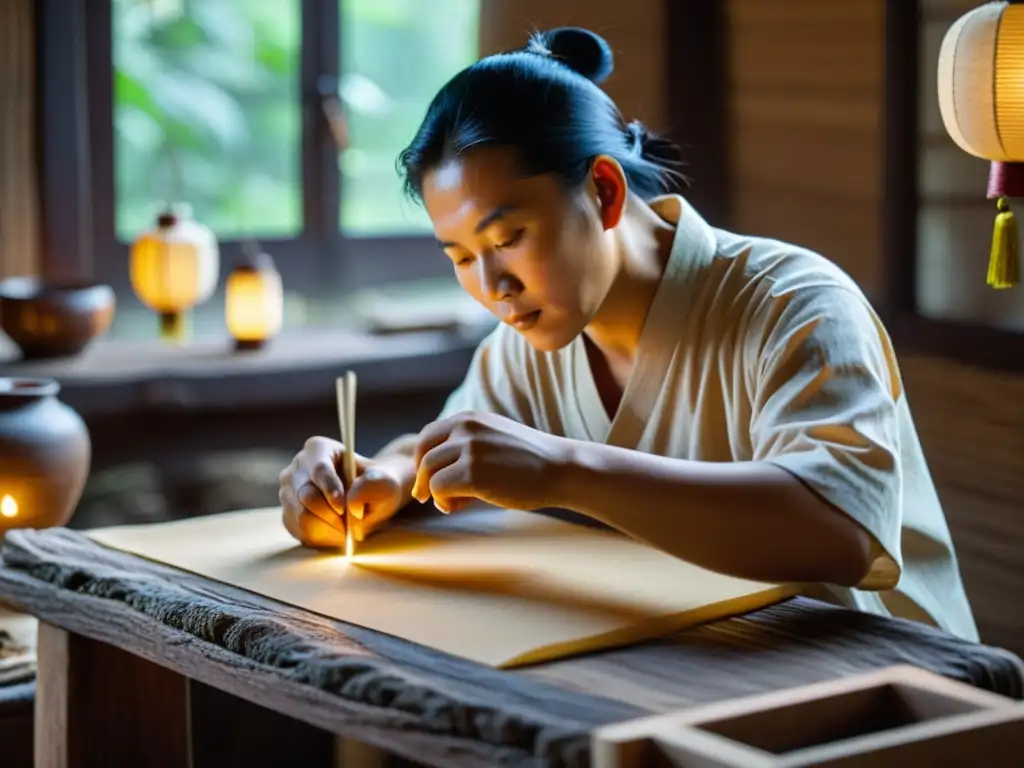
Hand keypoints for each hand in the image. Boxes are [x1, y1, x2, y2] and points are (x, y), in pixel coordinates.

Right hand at [279, 437, 405, 547]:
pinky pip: (299, 531)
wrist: (369, 496)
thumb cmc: (376, 485)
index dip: (330, 489)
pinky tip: (337, 532)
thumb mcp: (385, 482)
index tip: (343, 508)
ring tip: (348, 529)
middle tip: (351, 527)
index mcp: (318, 449)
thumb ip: (373, 486)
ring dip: (328, 528)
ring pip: (301, 516)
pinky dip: (321, 537)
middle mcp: (296, 468)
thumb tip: (352, 503)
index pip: (319, 469)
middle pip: (306, 495)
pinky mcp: (288, 514)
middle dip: (330, 515)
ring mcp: (288, 492)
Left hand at [410, 411, 570, 512]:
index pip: (428, 436)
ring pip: (429, 474)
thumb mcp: (494, 438)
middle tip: (426, 497)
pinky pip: (439, 489)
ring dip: (436, 493)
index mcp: (469, 418)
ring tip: (456, 502)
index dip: (422, 460)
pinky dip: (445, 502)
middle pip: (424, 455)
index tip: (427, 479)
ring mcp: (469, 449)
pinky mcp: (472, 473)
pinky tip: (462, 505)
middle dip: (422, 479)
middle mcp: (465, 428)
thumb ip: (466, 446)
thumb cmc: (530, 461)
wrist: (560, 469)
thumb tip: (433, 473)